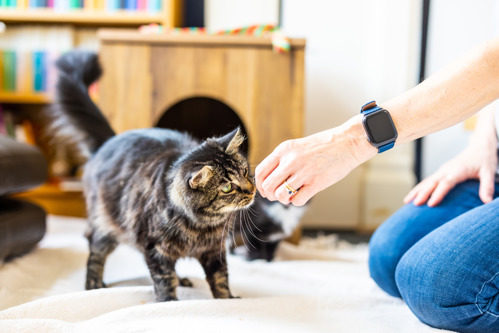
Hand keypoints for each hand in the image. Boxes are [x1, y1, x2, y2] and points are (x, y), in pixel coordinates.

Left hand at [255, 116, 375, 205]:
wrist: (347, 142)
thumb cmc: (322, 146)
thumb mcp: (296, 147)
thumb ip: (282, 161)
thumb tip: (269, 181)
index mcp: (283, 150)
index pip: (260, 172)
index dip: (260, 185)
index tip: (265, 190)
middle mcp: (291, 160)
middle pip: (268, 186)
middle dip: (270, 195)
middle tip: (278, 195)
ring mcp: (303, 172)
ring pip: (280, 195)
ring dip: (284, 199)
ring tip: (291, 195)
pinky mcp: (316, 183)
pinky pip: (297, 200)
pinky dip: (296, 201)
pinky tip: (302, 194)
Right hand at [404, 144, 497, 206]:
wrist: (480, 145)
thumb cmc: (485, 158)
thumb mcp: (489, 171)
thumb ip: (487, 186)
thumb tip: (487, 201)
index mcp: (458, 169)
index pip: (446, 183)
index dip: (438, 193)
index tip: (431, 204)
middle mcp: (447, 169)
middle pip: (432, 182)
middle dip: (422, 193)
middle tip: (414, 204)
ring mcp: (443, 170)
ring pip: (427, 181)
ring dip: (416, 190)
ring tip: (406, 201)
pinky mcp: (441, 172)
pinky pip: (428, 180)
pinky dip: (420, 188)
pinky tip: (414, 195)